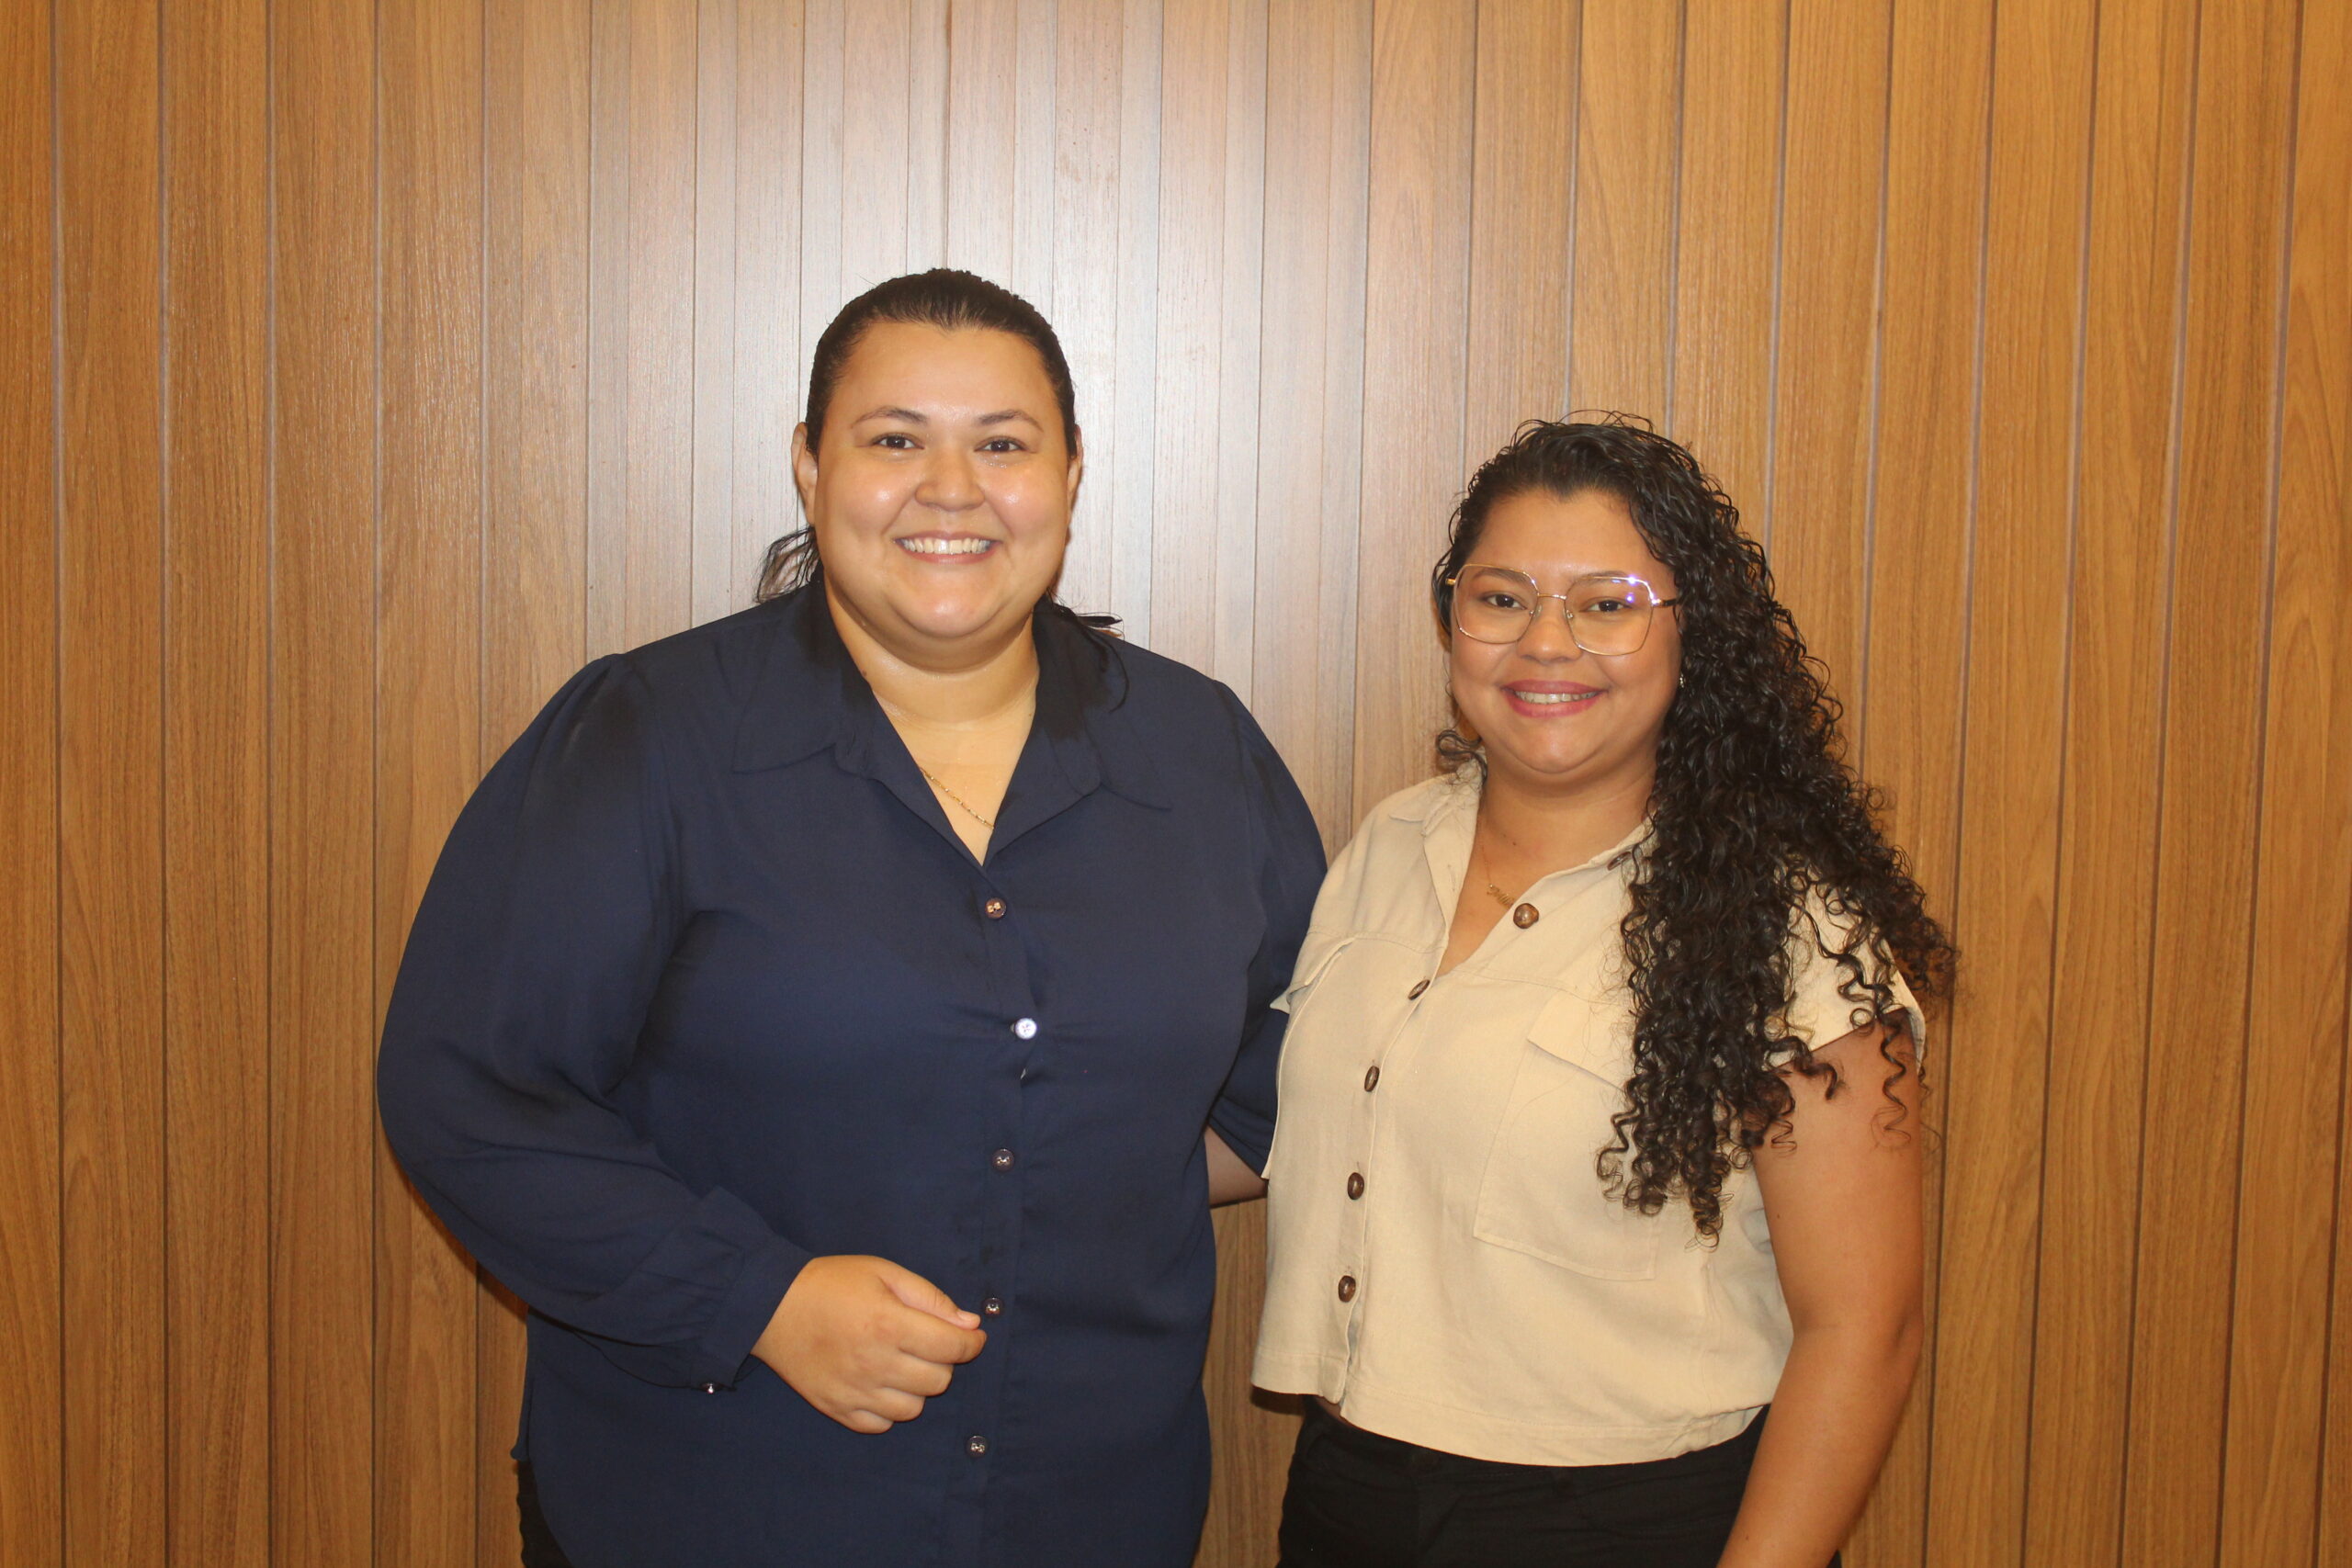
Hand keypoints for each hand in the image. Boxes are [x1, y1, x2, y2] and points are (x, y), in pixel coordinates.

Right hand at [752, 1255, 986, 1432]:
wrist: (772, 1306)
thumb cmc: (832, 1283)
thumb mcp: (885, 1273)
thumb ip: (931, 1299)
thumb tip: (970, 1326)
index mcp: (889, 1324)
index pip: (952, 1348)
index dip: (972, 1344)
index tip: (972, 1338)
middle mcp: (874, 1363)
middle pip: (938, 1381)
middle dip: (942, 1361)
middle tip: (925, 1343)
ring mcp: (854, 1391)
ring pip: (914, 1408)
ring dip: (917, 1387)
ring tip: (900, 1363)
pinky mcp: (836, 1409)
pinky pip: (881, 1424)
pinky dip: (888, 1408)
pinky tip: (879, 1383)